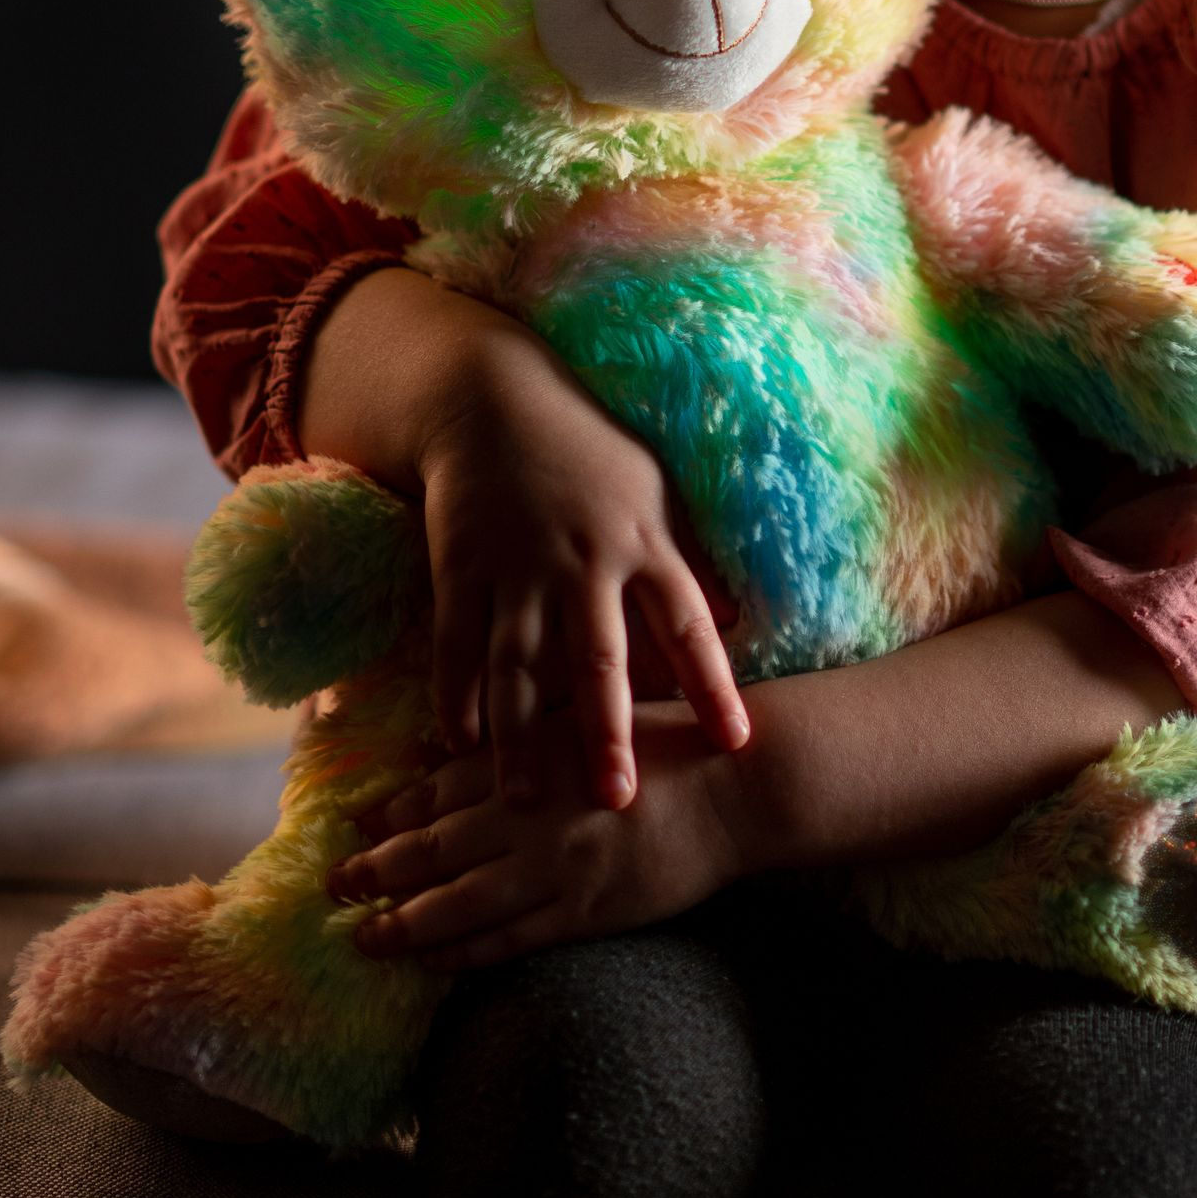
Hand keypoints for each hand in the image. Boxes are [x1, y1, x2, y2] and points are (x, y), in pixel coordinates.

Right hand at [302, 268, 748, 810]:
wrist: (496, 397)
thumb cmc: (591, 449)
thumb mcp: (657, 492)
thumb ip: (691, 560)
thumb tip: (741, 622)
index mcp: (644, 544)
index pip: (689, 625)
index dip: (714, 684)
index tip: (737, 742)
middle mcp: (584, 561)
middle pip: (599, 660)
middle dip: (607, 733)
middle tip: (615, 801)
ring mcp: (517, 565)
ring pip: (518, 664)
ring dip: (519, 736)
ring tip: (522, 800)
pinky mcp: (460, 564)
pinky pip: (456, 640)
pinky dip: (455, 691)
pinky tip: (457, 742)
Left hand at [324, 706, 757, 968]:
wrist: (742, 786)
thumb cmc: (677, 744)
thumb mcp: (595, 717)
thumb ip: (538, 734)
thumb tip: (480, 745)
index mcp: (533, 757)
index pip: (443, 788)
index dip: (392, 809)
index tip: (353, 822)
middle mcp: (532, 812)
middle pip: (433, 846)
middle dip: (375, 868)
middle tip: (329, 885)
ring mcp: (555, 867)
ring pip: (457, 901)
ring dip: (400, 922)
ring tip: (359, 937)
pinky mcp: (584, 911)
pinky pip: (507, 939)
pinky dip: (460, 951)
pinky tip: (427, 961)